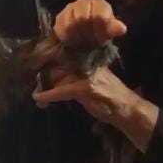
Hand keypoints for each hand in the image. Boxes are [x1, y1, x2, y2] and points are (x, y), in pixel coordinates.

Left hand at [33, 67, 158, 151]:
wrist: (126, 107)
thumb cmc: (109, 95)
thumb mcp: (91, 80)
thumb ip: (76, 76)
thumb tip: (56, 77)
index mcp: (88, 59)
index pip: (63, 54)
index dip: (48, 57)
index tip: (36, 62)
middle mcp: (86, 63)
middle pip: (57, 65)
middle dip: (44, 76)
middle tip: (36, 86)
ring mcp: (85, 75)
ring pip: (57, 78)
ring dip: (44, 88)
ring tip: (37, 97)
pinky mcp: (84, 88)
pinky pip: (61, 90)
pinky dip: (49, 95)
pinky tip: (40, 98)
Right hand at [54, 0, 126, 47]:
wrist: (86, 38)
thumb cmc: (100, 33)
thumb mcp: (109, 32)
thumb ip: (114, 29)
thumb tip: (121, 28)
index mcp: (100, 4)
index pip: (97, 16)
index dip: (98, 31)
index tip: (100, 40)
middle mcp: (84, 2)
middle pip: (82, 19)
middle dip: (87, 34)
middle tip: (90, 41)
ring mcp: (70, 8)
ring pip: (71, 23)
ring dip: (77, 36)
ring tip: (82, 41)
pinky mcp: (60, 16)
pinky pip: (62, 28)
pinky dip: (68, 37)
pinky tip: (73, 40)